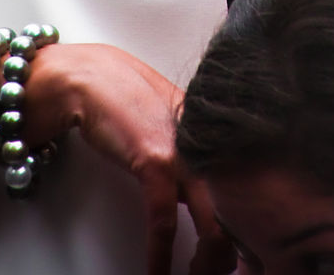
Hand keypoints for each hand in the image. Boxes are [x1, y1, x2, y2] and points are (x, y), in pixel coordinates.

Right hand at [27, 43, 231, 274]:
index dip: (244, 227)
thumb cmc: (125, 96)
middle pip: (238, 211)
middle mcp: (207, 143)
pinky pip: (164, 221)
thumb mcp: (172, 122)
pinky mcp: (156, 161)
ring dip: (205, 262)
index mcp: (214, 136)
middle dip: (233, 253)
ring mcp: (185, 152)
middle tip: (223, 273)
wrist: (90, 78)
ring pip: (214, 223)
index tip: (240, 253)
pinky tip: (158, 273)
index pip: (244, 189)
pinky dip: (161, 256)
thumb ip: (191, 150)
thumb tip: (201, 187)